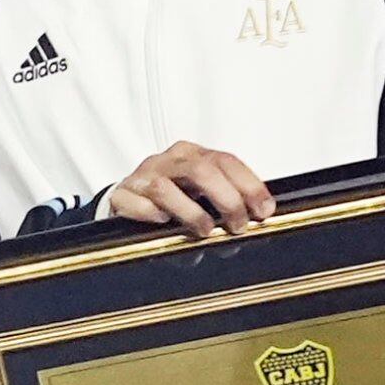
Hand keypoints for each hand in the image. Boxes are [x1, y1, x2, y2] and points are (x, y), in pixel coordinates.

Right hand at [99, 141, 274, 237]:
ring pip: (166, 187)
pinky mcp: (121, 194)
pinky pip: (136, 202)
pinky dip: (151, 214)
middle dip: (226, 199)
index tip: (263, 209)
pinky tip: (163, 222)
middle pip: (201, 170)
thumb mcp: (200, 191)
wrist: (125, 200)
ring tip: (204, 230)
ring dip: (191, 211)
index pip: (226, 161)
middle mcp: (169, 160)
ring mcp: (143, 175)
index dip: (249, 185)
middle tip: (238, 225)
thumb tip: (258, 214)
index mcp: (192, 154)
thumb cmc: (170, 196)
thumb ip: (225, 196)